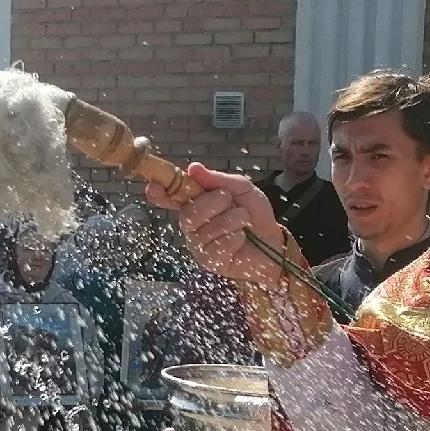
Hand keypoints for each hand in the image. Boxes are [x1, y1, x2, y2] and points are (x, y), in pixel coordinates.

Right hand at [151, 163, 285, 283]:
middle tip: (228, 198)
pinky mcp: (211, 262)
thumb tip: (193, 168)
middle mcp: (192, 226)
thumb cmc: (254, 214)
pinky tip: (241, 237)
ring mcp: (199, 245)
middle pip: (187, 214)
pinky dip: (234, 237)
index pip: (168, 199)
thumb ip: (218, 179)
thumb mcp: (241, 188)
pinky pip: (216, 247)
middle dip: (210, 203)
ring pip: (204, 230)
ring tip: (243, 218)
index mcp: (194, 204)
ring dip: (229, 220)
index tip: (155, 186)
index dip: (158, 193)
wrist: (274, 241)